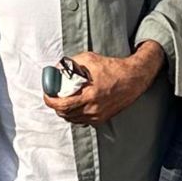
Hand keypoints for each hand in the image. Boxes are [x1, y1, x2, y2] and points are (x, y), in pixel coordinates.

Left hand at [43, 42, 164, 126]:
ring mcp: (98, 116)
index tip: (47, 95)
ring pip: (73, 119)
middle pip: (65, 114)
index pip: (62, 105)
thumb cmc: (113, 68)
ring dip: (65, 111)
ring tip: (64, 101)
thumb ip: (71, 64)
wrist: (133, 79)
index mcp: (90, 95)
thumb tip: (57, 68)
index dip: (50, 101)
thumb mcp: (90, 59)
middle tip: (54, 96)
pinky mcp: (102, 119)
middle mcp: (93, 109)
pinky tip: (76, 106)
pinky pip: (83, 121)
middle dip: (56, 106)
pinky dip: (76, 115)